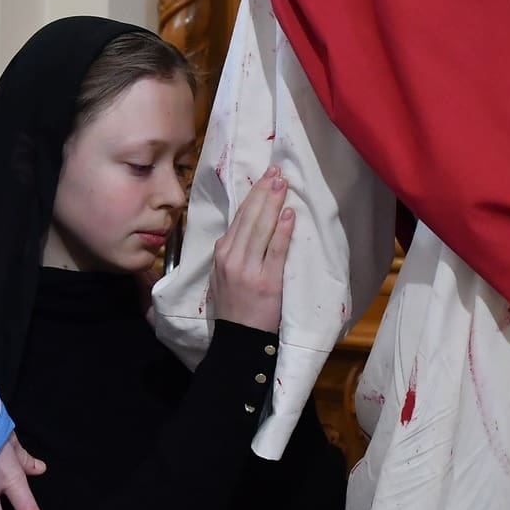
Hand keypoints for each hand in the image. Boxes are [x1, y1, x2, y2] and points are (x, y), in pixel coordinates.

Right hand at [211, 167, 292, 332]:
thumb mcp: (222, 275)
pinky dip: (282, 230)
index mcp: (221, 253)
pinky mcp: (267, 281)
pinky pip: (275, 250)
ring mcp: (248, 268)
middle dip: (264, 191)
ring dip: (273, 202)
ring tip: (283, 183)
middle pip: (250, 217)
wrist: (238, 338)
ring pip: (261, 228)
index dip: (253, 195)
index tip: (265, 177)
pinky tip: (289, 214)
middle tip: (276, 171)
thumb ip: (232, 251)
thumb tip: (246, 226)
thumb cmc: (234, 306)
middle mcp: (231, 257)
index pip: (239, 217)